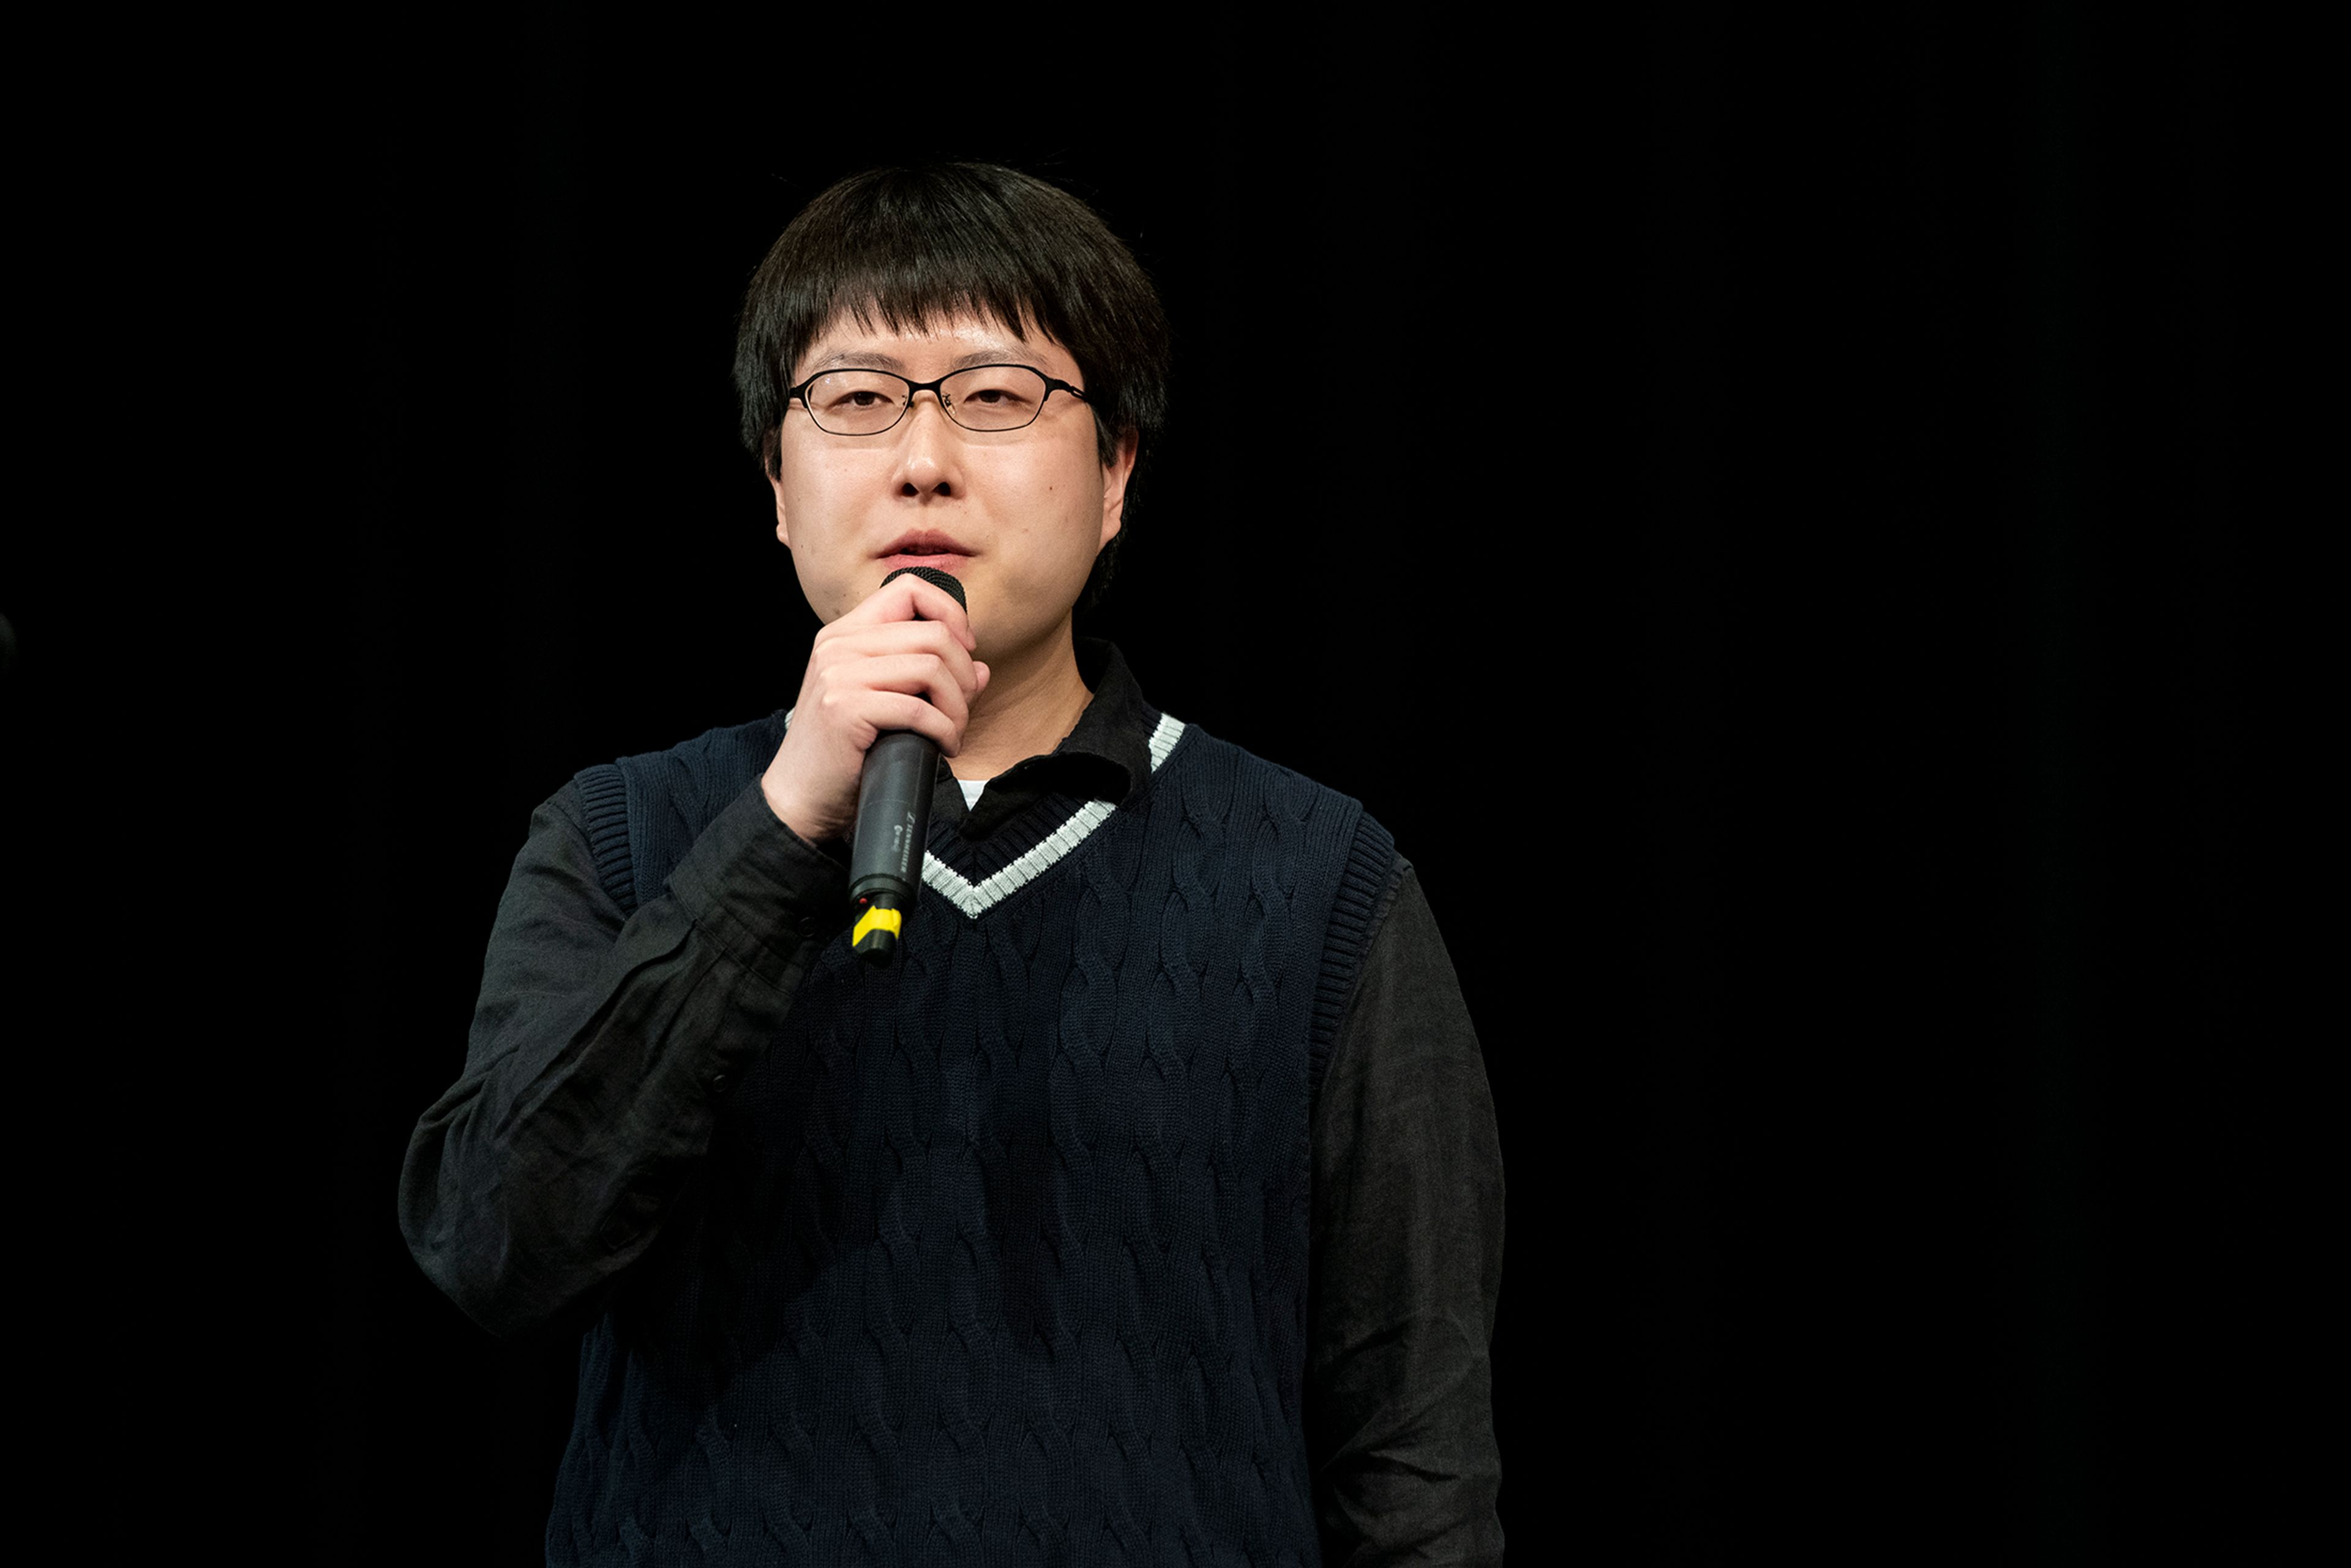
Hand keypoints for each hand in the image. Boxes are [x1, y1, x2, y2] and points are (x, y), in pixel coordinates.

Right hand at [761, 574, 989, 844]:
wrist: (801, 796)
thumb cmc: (846, 750)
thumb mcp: (884, 700)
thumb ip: (928, 678)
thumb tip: (982, 668)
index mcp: (846, 633)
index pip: (908, 589)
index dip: (949, 613)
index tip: (964, 651)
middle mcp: (838, 644)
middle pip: (933, 633)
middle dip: (964, 674)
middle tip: (963, 708)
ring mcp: (838, 674)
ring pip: (932, 668)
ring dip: (958, 707)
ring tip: (953, 732)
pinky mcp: (844, 707)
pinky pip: (918, 709)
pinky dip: (944, 730)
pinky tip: (944, 747)